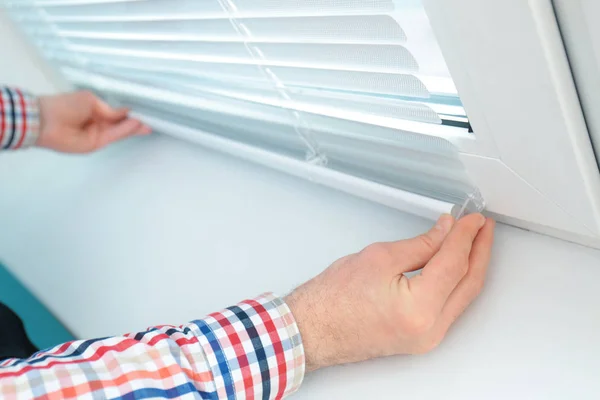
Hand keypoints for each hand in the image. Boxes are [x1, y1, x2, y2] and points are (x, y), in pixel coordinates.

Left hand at [37, 91, 150, 152]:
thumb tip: (126, 112)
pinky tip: (135, 125)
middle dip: (135, 122)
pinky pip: (114, 136)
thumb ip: (109, 110)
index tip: (143, 111)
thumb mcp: (90, 101)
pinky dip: (125, 131)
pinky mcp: (96, 144)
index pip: (116, 113)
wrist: (46, 121)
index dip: (129, 113)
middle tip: (151, 120)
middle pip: (121, 124)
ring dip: (133, 127)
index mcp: (95, 110)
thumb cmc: (65, 105)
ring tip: (146, 123)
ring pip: (119, 131)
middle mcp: (98, 122)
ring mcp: (97, 134)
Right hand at [286, 213, 494, 370]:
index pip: (455, 264)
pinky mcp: (422, 338)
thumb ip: (420, 245)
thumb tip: (446, 232)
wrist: (313, 330)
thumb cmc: (332, 300)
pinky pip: (451, 307)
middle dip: (479, 251)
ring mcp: (428, 338)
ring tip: (474, 241)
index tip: (472, 219)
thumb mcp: (379, 258)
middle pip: (468, 283)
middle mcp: (429, 330)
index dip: (466, 236)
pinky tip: (456, 265)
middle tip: (482, 228)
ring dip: (471, 266)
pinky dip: (457, 282)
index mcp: (419, 309)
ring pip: (463, 296)